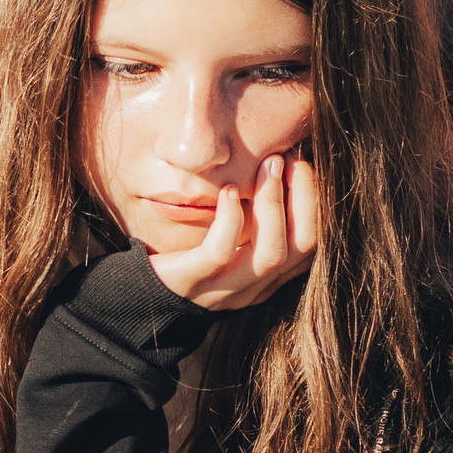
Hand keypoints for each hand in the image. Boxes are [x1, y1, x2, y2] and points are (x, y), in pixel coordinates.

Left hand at [147, 153, 318, 310]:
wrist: (137, 294)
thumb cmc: (185, 252)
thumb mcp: (228, 234)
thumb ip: (253, 213)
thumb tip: (277, 162)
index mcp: (268, 274)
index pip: (312, 242)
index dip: (315, 201)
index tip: (302, 162)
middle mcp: (254, 286)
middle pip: (303, 247)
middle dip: (305, 197)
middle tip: (288, 158)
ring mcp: (224, 289)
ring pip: (271, 254)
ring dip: (274, 204)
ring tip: (267, 166)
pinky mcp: (191, 282)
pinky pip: (220, 253)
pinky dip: (230, 220)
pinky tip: (227, 192)